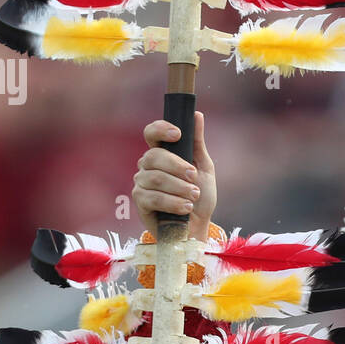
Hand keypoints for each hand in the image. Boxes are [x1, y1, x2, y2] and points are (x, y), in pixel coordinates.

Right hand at [133, 112, 215, 238]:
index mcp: (161, 154)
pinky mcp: (140, 203)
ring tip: (194, 197)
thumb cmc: (199, 198)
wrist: (198, 228)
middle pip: (155, 156)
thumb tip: (197, 115)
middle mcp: (147, 166)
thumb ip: (197, 143)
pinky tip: (185, 208)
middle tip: (194, 178)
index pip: (151, 133)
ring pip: (155, 178)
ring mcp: (141, 183)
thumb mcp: (203, 169)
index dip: (160, 129)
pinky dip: (173, 202)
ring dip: (179, 188)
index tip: (177, 134)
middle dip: (178, 167)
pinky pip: (152, 197)